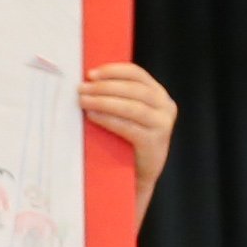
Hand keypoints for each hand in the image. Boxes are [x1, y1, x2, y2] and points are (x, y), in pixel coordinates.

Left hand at [79, 62, 176, 202]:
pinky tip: (93, 117)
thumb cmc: (126, 142)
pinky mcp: (155, 143)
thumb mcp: (126, 114)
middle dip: (105, 87)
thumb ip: (117, 96)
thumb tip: (88, 80)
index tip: (91, 73)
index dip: (113, 71)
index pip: (136, 74)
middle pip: (133, 89)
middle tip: (81, 89)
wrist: (137, 176)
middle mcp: (166, 107)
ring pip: (132, 107)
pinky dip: (109, 120)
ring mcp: (163, 125)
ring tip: (84, 101)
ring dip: (104, 102)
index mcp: (159, 95)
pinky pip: (129, 127)